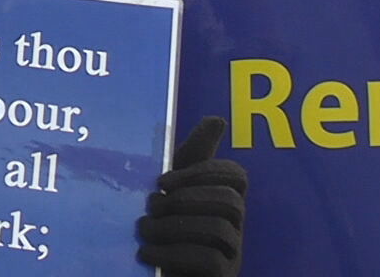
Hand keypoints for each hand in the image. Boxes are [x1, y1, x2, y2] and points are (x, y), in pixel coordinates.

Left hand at [137, 116, 246, 276]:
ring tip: (143, 230)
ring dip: (172, 226)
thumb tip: (217, 119)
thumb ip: (189, 158)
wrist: (145, 272)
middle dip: (185, 198)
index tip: (162, 180)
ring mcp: (231, 256)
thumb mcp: (170, 190)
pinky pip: (210, 261)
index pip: (236, 175)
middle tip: (151, 204)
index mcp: (223, 201)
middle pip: (230, 200)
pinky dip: (172, 254)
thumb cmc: (161, 228)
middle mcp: (234, 228)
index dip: (202, 171)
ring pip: (220, 229)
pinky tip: (147, 254)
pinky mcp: (221, 276)